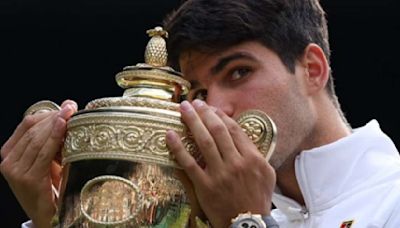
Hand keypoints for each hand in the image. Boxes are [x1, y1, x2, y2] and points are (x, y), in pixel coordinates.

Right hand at [0, 100, 76, 227]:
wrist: (51, 217)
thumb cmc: (52, 187)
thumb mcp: (49, 159)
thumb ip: (53, 139)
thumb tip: (67, 110)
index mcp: (10, 153)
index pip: (27, 124)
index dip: (48, 113)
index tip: (67, 106)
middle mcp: (8, 161)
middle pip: (32, 129)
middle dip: (54, 117)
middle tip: (72, 108)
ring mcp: (15, 170)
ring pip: (37, 139)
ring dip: (56, 125)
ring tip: (72, 114)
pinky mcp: (27, 179)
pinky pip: (43, 153)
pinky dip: (54, 137)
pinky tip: (64, 126)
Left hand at [166, 100, 275, 227]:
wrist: (248, 224)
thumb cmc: (258, 199)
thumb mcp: (267, 174)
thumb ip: (257, 154)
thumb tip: (244, 137)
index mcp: (252, 158)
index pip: (234, 130)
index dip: (220, 116)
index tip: (211, 108)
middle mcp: (236, 163)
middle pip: (217, 131)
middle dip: (205, 113)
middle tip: (194, 103)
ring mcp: (219, 174)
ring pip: (204, 142)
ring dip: (192, 123)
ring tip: (183, 109)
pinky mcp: (205, 185)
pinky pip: (189, 163)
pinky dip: (178, 148)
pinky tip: (170, 135)